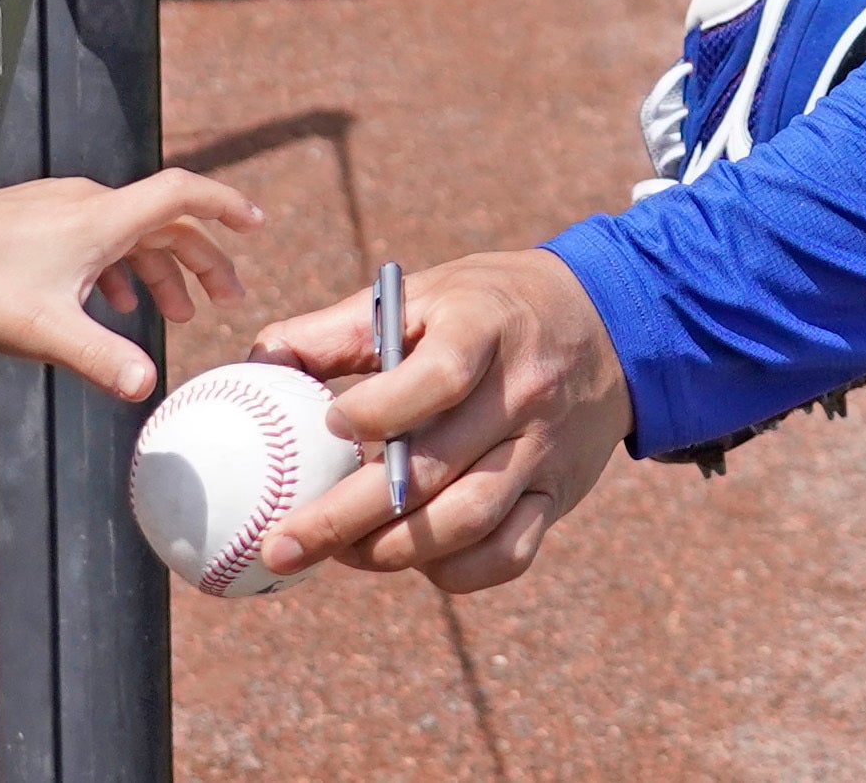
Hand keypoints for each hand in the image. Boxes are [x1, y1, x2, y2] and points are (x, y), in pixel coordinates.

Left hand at [0, 171, 260, 401]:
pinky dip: (123, 267)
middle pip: (165, 220)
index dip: (225, 207)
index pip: (182, 195)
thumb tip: (149, 389)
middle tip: (226, 301)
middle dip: (201, 260)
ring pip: (131, 232)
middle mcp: (89, 204)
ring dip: (161, 271)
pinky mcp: (40, 219)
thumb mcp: (46, 331)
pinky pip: (100, 236)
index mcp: (101, 219)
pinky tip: (115, 304)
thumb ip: (102, 359)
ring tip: (175, 315)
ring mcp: (63, 208)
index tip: (256, 225)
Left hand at [246, 249, 632, 593]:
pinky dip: (455, 570)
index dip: (379, 409)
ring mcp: (543, 451)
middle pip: (434, 468)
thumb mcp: (424, 294)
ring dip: (394, 550)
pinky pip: (509, 553)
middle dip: (347, 515)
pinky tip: (409, 560)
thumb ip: (340, 331)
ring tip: (337, 555)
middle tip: (280, 544)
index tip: (328, 426)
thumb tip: (257, 365)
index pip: (437, 377)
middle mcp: (521, 394)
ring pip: (469, 520)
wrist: (608, 323)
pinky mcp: (557, 495)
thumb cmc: (488, 308)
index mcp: (483, 329)